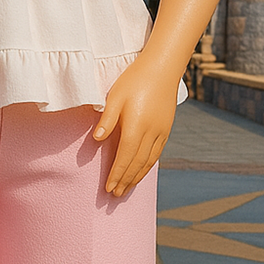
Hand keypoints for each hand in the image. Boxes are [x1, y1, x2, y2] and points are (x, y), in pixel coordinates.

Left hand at [92, 57, 179, 195]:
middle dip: (126, 180)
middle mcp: (151, 132)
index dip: (117, 174)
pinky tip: (142, 171)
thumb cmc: (134, 79)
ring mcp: (161, 132)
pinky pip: (157, 153)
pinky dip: (148, 166)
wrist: (162, 68)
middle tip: (115, 194)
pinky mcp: (166, 128)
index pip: (125, 157)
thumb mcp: (116, 96)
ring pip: (149, 161)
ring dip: (137, 177)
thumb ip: (107, 119)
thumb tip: (97, 139)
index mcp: (136, 125)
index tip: (109, 188)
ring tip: (127, 189)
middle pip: (137, 163)